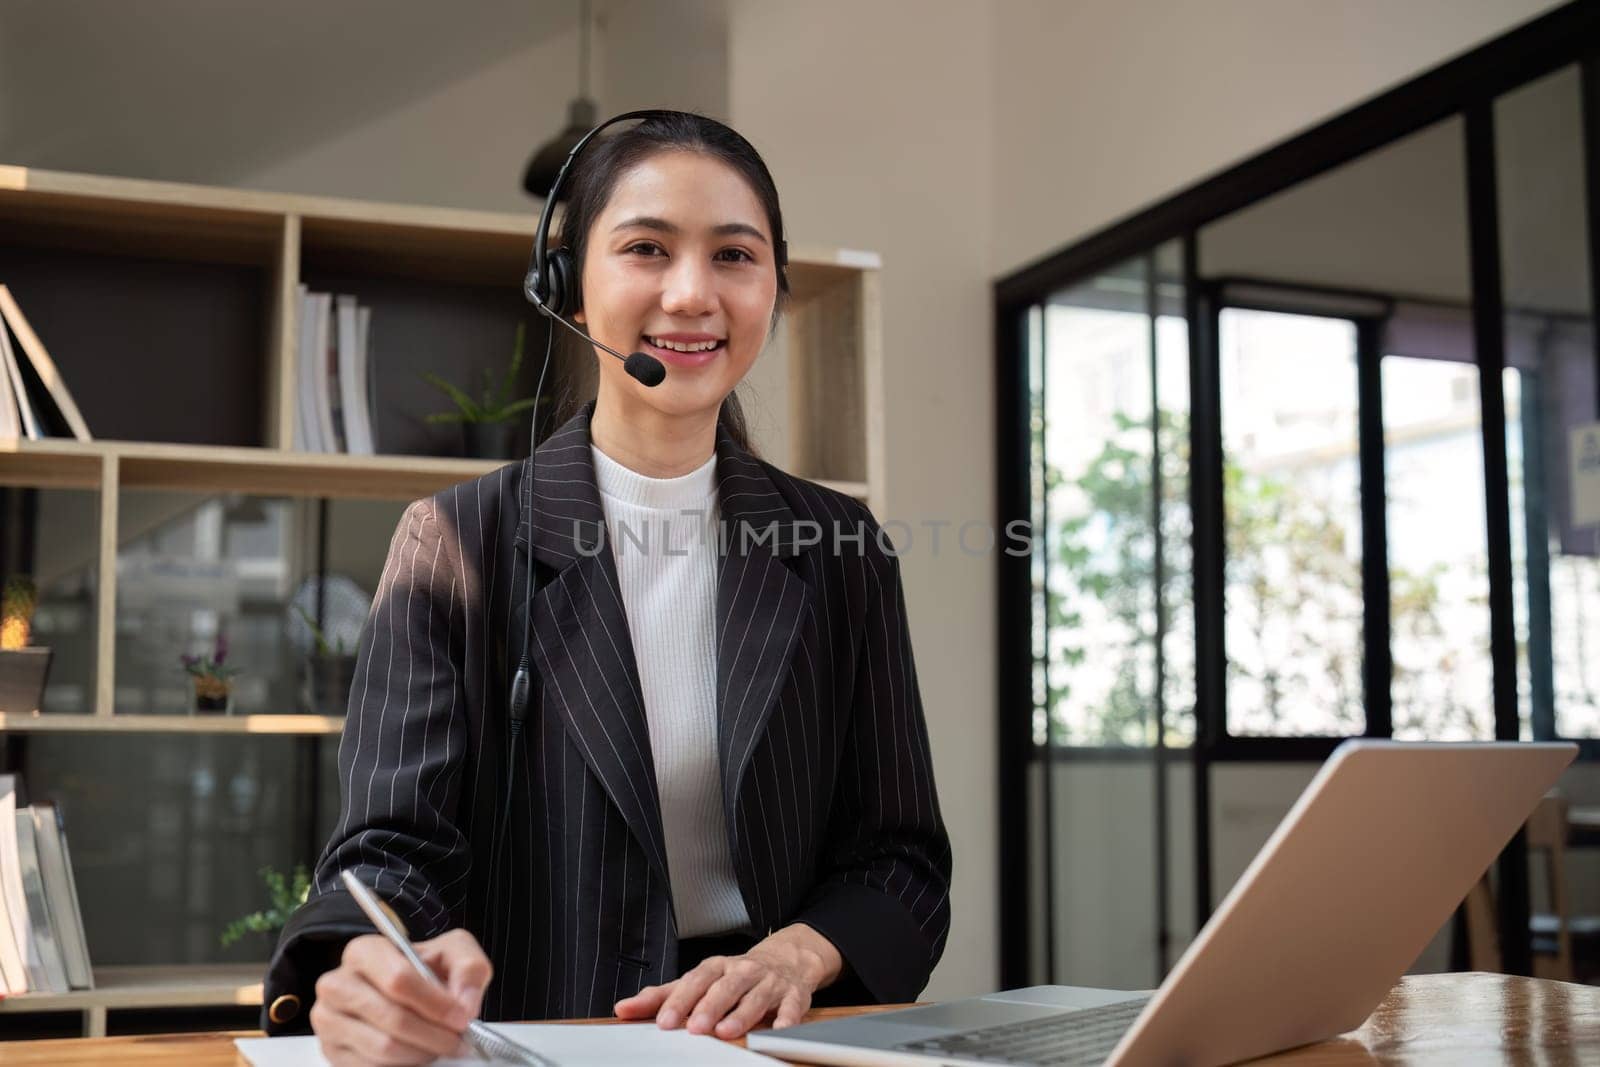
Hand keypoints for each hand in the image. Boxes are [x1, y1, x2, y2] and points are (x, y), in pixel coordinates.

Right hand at [310, 928, 491, 1066]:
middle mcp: (337, 984)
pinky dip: (404, 1065)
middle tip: (458, 1039)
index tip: (461, 1017)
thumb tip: (464, 1004)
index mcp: (364, 952)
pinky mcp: (332, 1052)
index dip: (435, 1003)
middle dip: (434, 1034)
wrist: (404, 993)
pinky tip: (417, 1052)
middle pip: (392, 1018)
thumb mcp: (453, 953)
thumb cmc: (424, 971)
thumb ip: (468, 968)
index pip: (398, 980)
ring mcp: (328, 1021)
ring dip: (422, 1052)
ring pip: (383, 1048)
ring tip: (440, 1044)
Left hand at [613, 924, 841, 1039]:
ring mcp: (769, 982)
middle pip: (725, 986)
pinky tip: (779, 1030)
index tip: (665, 1021)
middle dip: (710, 1006)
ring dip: (742, 1013)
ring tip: (726, 1031)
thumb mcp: (699, 980)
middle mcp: (742, 971)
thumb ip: (663, 996)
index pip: (695, 980)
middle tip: (695, 1028)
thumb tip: (624, 1008)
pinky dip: (786, 1018)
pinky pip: (792, 1006)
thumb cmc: (734, 975)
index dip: (680, 1000)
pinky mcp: (794, 995)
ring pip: (755, 996)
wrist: (787, 959)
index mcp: (717, 967)